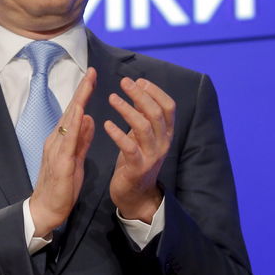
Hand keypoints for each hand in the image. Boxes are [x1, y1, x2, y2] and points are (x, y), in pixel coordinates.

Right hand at [29, 68, 95, 235]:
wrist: (46, 210)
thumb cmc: (62, 187)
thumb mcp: (76, 159)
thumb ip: (82, 139)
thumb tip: (89, 118)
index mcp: (62, 140)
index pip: (74, 113)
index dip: (83, 94)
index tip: (93, 77)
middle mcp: (56, 140)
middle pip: (70, 111)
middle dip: (82, 91)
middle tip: (92, 71)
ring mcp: (56, 149)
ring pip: (68, 120)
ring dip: (78, 101)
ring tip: (88, 84)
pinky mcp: (59, 162)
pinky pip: (67, 140)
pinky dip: (73, 124)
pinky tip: (80, 111)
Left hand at [105, 77, 174, 222]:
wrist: (136, 194)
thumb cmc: (136, 160)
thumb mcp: (142, 136)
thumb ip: (143, 115)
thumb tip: (138, 89)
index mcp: (166, 133)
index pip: (169, 107)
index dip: (155, 91)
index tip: (139, 80)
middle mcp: (163, 143)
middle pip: (156, 113)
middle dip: (140, 95)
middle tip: (124, 82)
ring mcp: (152, 156)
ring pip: (143, 127)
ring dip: (127, 109)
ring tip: (112, 98)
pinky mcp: (137, 167)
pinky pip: (129, 147)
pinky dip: (117, 133)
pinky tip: (106, 123)